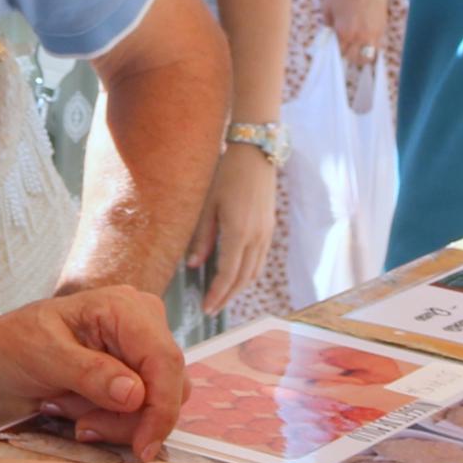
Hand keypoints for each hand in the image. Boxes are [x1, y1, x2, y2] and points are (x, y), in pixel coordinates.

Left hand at [0, 283, 184, 457]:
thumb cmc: (14, 345)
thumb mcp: (44, 356)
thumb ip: (91, 373)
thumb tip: (136, 394)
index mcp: (125, 308)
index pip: (165, 361)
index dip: (161, 409)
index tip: (143, 447)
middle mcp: (143, 323)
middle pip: (166, 387)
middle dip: (126, 419)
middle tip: (81, 427)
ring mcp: (141, 348)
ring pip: (157, 403)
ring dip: (115, 421)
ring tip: (69, 413)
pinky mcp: (136, 372)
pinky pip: (142, 409)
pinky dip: (112, 420)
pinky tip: (78, 413)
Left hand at [184, 143, 280, 311]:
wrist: (256, 153)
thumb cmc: (226, 174)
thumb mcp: (208, 204)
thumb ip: (202, 237)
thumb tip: (193, 265)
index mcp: (238, 232)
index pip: (227, 274)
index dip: (217, 295)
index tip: (206, 309)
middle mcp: (256, 237)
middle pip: (243, 279)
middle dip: (227, 297)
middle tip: (211, 309)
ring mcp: (266, 233)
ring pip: (254, 272)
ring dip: (238, 288)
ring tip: (222, 296)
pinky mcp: (269, 228)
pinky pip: (260, 260)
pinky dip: (248, 274)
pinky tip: (236, 275)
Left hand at [323, 0, 385, 75]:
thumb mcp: (328, 7)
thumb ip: (328, 25)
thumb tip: (330, 34)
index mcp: (344, 32)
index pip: (338, 53)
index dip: (334, 51)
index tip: (333, 47)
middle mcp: (360, 36)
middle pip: (353, 58)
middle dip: (347, 54)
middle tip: (344, 47)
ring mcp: (373, 33)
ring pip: (367, 56)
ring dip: (360, 54)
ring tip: (356, 46)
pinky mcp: (382, 27)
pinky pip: (376, 45)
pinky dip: (370, 45)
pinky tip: (364, 36)